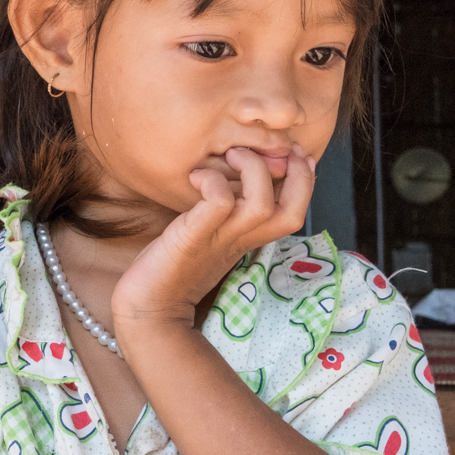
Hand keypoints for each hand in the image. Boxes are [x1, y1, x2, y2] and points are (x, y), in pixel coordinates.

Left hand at [113, 147, 314, 325]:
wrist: (148, 306)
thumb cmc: (173, 264)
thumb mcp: (209, 232)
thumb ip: (227, 211)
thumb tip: (234, 178)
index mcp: (248, 237)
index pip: (295, 211)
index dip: (305, 181)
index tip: (296, 155)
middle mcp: (241, 238)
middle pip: (292, 212)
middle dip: (297, 175)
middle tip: (275, 148)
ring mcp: (219, 239)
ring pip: (261, 205)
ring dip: (253, 170)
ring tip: (233, 156)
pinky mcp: (193, 237)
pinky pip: (218, 204)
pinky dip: (214, 183)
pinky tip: (198, 176)